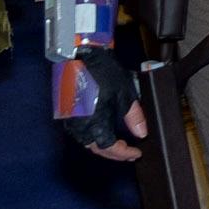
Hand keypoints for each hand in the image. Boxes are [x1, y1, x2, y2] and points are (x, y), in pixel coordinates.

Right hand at [55, 47, 147, 161]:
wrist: (80, 54)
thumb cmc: (103, 72)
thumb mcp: (124, 93)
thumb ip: (134, 116)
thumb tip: (141, 134)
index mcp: (94, 123)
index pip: (109, 148)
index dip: (124, 154)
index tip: (136, 153)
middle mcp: (80, 126)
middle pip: (97, 148)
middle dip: (114, 153)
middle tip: (129, 153)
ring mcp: (71, 120)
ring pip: (87, 142)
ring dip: (103, 147)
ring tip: (118, 145)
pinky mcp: (67, 113)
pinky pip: (81, 133)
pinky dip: (94, 137)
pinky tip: (103, 133)